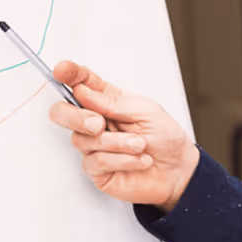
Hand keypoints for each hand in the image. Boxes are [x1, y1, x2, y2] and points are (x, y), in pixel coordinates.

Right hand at [48, 61, 199, 211]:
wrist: (179, 170)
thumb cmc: (165, 137)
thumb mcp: (146, 111)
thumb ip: (113, 102)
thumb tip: (81, 90)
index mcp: (107, 101)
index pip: (81, 83)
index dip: (69, 75)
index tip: (61, 70)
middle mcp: (96, 122)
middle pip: (62, 113)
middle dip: (75, 117)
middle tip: (98, 124)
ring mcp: (94, 147)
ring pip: (82, 140)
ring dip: (117, 143)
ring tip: (141, 145)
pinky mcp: (97, 170)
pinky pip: (96, 162)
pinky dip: (122, 160)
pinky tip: (140, 160)